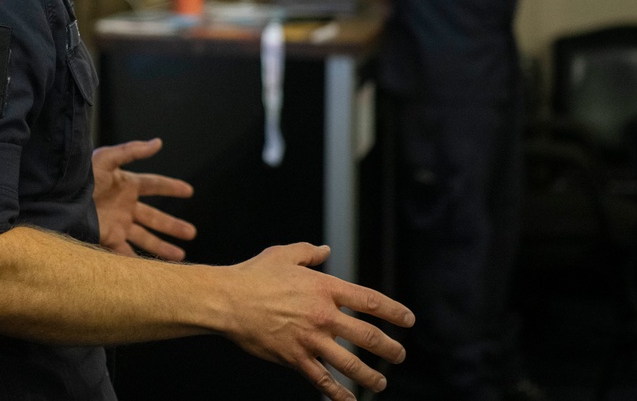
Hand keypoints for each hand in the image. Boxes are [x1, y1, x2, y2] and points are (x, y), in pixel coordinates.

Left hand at [92, 138, 196, 260]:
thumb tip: (158, 142)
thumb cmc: (81, 175)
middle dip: (173, 225)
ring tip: (180, 257)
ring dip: (162, 247)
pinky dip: (139, 262)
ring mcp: (117, 223)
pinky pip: (126, 253)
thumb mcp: (107, 158)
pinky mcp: (107, 238)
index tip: (189, 191)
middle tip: (191, 233)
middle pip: (155, 217)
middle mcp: (125, 205)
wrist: (58, 198)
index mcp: (126, 184)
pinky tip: (151, 271)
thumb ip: (132, 151)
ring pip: (145, 238)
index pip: (154, 185)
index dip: (172, 187)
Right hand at [226, 243, 413, 400]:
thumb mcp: (284, 254)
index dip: (393, 311)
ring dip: (370, 376)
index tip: (408, 320)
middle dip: (389, 348)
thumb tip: (325, 250)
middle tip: (399, 354)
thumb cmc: (254, 275)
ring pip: (350, 363)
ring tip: (381, 382)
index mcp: (324, 288)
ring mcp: (310, 340)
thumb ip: (308, 252)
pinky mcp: (295, 358)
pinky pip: (322, 381)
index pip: (369, 301)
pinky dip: (337, 394)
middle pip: (367, 336)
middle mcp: (323, 315)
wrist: (228, 301)